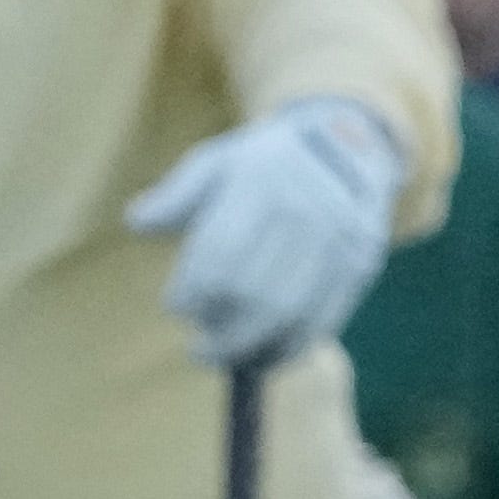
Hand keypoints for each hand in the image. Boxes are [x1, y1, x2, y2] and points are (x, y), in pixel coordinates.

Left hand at [123, 97, 406, 367]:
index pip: (218, 257)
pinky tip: (267, 355)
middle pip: (255, 293)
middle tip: (200, 348)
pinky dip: (293, 346)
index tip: (178, 306)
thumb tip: (136, 223)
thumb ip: (175, 194)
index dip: (191, 294)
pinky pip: (325, 317)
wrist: (350, 142)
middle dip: (221, 332)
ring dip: (252, 346)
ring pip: (290, 312)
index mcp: (261, 181)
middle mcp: (306, 208)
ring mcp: (340, 238)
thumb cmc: (264, 161)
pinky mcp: (362, 260)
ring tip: (228, 356)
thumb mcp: (216, 161)